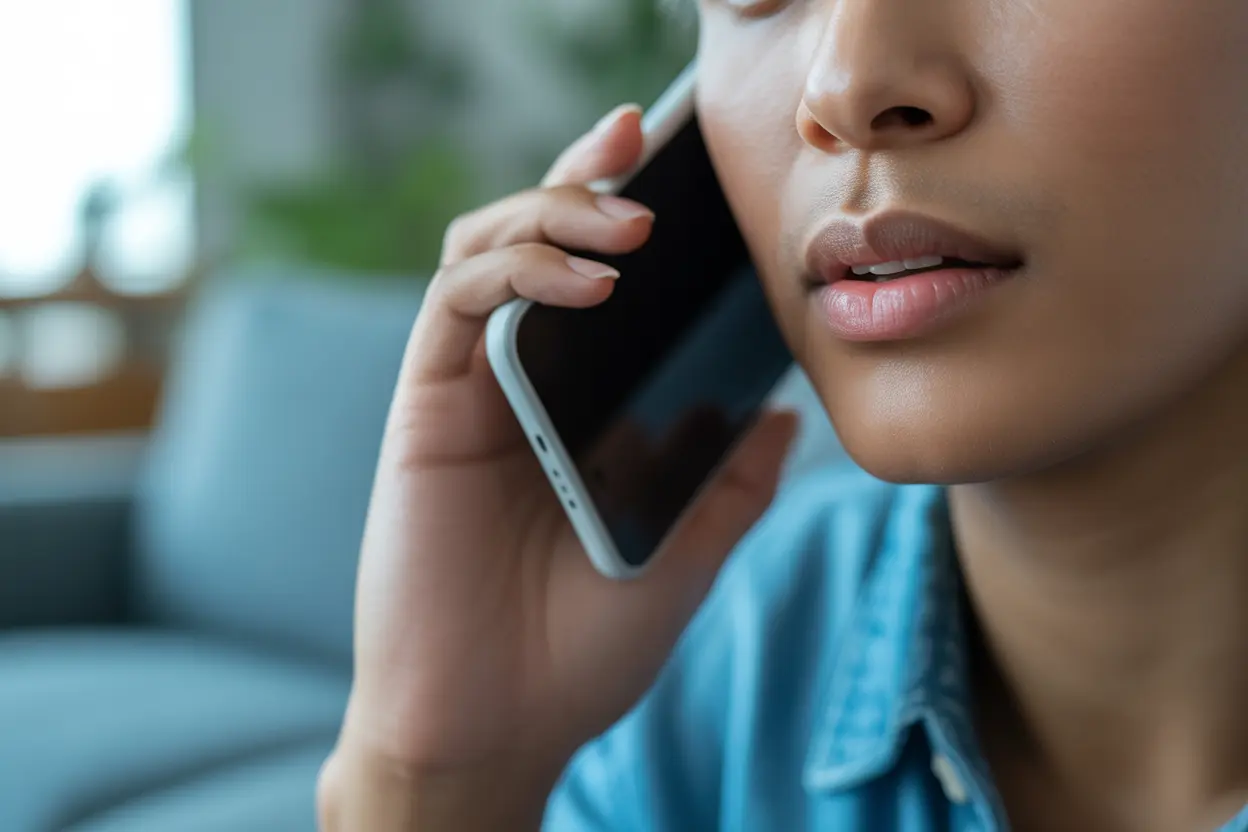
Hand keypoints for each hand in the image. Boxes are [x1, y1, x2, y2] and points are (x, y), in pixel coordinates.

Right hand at [323, 103, 798, 824]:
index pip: (593, 285)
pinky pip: (457, 303)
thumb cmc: (579, 651)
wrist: (497, 726)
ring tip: (627, 221)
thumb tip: (785, 415)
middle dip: (582, 179)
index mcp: (575, 411)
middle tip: (639, 142)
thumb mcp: (683, 554)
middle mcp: (517, 387)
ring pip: (484, 249)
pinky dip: (514, 270)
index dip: (622, 215)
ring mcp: (468, 392)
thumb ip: (729, 484)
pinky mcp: (425, 407)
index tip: (683, 172)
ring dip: (551, 211)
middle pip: (534, 242)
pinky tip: (585, 282)